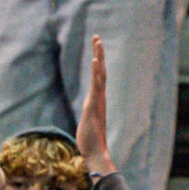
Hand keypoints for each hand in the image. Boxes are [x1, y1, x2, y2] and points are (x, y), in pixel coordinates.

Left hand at [76, 38, 115, 174]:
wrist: (95, 153)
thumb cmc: (90, 141)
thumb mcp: (87, 122)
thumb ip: (89, 113)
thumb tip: (89, 110)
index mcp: (97, 100)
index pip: (98, 77)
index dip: (97, 62)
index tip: (95, 47)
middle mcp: (99, 98)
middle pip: (101, 71)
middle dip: (98, 53)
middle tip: (96, 37)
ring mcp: (98, 101)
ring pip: (100, 74)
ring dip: (99, 57)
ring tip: (97, 42)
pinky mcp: (93, 105)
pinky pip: (96, 85)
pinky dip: (96, 72)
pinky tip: (95, 60)